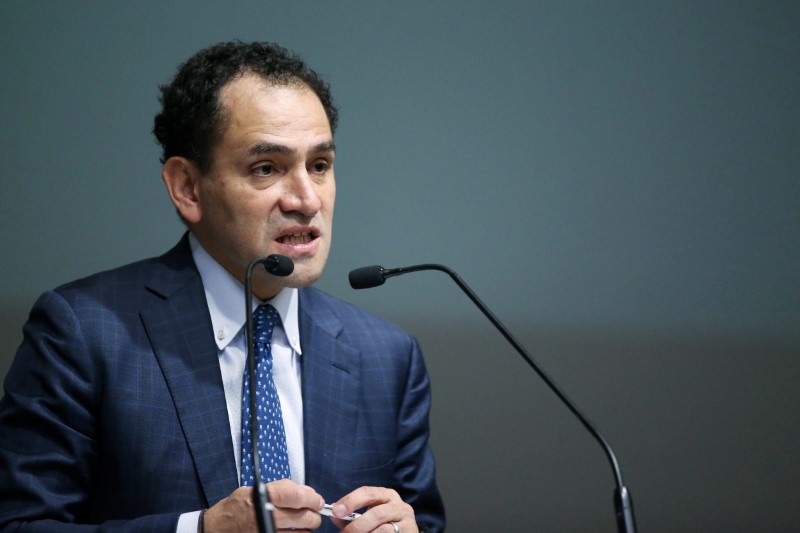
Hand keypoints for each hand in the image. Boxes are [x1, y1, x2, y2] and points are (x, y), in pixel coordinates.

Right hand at [204, 479, 324, 531]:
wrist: (216, 529)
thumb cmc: (236, 508)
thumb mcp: (254, 490)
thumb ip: (281, 488)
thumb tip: (306, 491)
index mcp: (263, 498)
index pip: (297, 496)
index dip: (312, 498)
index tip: (317, 500)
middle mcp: (266, 516)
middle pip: (304, 517)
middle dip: (313, 515)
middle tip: (313, 512)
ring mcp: (267, 532)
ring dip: (307, 528)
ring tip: (302, 523)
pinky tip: (294, 532)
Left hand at [329, 486, 416, 532]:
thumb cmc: (384, 525)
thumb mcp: (370, 517)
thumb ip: (351, 517)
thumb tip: (334, 516)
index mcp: (387, 495)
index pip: (367, 492)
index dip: (350, 501)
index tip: (336, 512)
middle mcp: (399, 505)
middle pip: (376, 513)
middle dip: (357, 526)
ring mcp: (407, 521)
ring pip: (383, 530)